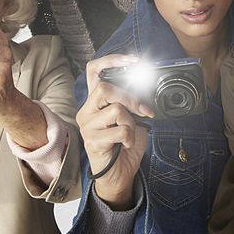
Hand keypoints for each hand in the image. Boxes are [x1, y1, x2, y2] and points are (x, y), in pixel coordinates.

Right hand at [78, 54, 154, 209]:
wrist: (119, 174)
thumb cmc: (124, 145)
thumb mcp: (132, 118)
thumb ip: (132, 103)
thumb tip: (146, 86)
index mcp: (95, 101)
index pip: (94, 71)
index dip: (111, 60)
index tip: (132, 59)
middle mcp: (87, 111)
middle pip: (104, 88)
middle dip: (131, 98)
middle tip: (144, 111)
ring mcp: (87, 126)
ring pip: (115, 109)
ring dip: (131, 122)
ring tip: (130, 133)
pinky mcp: (92, 141)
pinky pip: (119, 130)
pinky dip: (129, 137)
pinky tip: (125, 144)